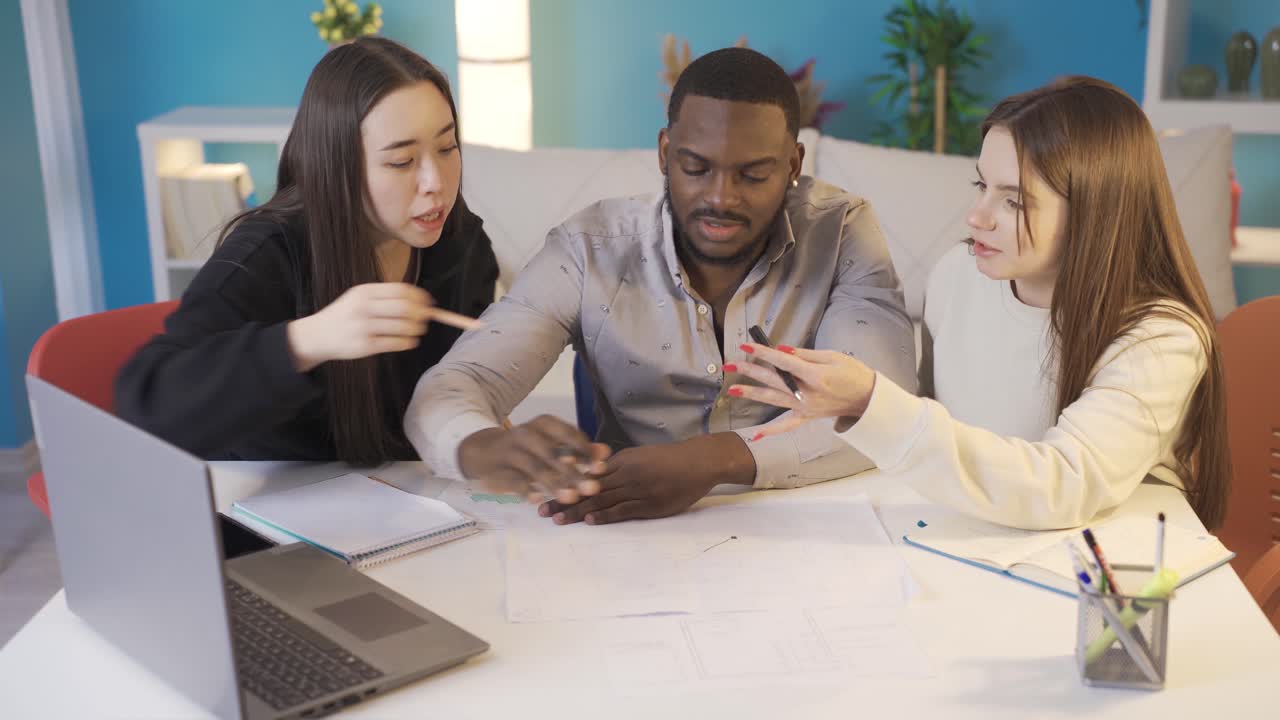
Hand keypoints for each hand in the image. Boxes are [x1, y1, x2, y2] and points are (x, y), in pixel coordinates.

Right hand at [287, 283, 433, 371]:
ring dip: (416, 329)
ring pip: (403, 327)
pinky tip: (410, 341)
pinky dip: (408, 342)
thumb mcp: (359, 297)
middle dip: (421, 313)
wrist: (318, 335)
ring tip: (418, 330)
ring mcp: (364, 327)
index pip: (400, 290)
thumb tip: (419, 299)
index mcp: (364, 292)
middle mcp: (364, 307)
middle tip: (427, 318)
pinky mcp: (365, 346)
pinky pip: (395, 343)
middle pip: (404, 308)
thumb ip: (385, 296)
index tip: (428, 302)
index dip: (419, 296)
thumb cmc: (345, 315)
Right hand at [457, 415, 610, 503]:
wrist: (485, 451)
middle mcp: (527, 434)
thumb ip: (578, 449)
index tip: (602, 468)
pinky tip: (537, 499)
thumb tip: (606, 453)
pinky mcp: (498, 470)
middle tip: (593, 488)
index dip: (586, 451)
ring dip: (554, 483)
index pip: (568, 435)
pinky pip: (513, 480)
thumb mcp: (552, 443)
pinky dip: (525, 489)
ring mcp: (511, 451)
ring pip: (535, 467)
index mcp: (544, 424)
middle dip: (575, 472)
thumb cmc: (528, 448)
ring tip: (571, 498)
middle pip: (554, 454)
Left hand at [537, 434, 751, 524]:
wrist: (698, 461)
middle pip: (589, 488)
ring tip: (558, 520)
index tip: (545, 490)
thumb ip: (618, 465)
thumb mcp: (640, 456)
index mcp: (622, 460)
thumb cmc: (670, 459)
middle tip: (543, 511)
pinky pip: (623, 510)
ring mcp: (638, 489)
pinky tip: (589, 521)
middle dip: (564, 499)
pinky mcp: (651, 504)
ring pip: (602, 500)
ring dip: (578, 511)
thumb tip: (594, 473)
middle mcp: (626, 473)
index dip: (565, 482)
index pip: (586, 473)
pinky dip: (605, 516)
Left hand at [725, 343, 876, 439]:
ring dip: (753, 394)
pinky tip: (755, 436)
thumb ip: (804, 354)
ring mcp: (806, 407)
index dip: (763, 353)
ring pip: (774, 400)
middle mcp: (807, 394)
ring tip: (732, 390)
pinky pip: (787, 425)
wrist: (868, 397)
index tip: (745, 346)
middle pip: (773, 380)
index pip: (783, 362)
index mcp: (814, 376)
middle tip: (730, 364)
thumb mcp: (832, 356)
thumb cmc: (853, 373)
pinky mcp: (807, 416)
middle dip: (750, 371)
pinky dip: (771, 431)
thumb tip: (780, 349)